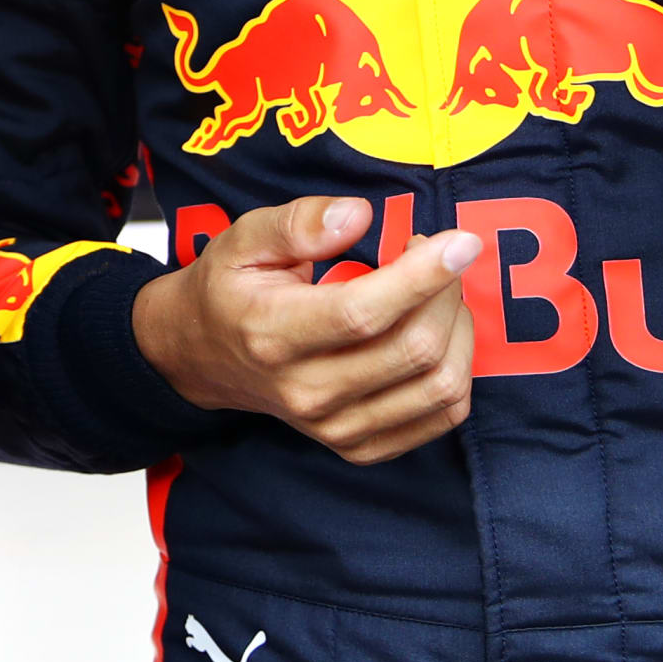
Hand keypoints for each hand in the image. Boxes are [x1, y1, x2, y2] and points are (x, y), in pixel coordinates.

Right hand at [130, 196, 481, 464]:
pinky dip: (458, 370)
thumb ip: (299, 222)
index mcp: (273, 334)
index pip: (364, 313)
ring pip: (438, 388)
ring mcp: (335, 427)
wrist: (201, 356)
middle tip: (437, 255)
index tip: (461, 242)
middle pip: (413, 350)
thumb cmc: (230, 289)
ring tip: (439, 293)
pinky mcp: (359, 445)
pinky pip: (440, 417)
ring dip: (458, 330)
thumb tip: (359, 215)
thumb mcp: (245, 238)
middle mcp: (306, 391)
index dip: (422, 276)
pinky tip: (439, 334)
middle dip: (446, 292)